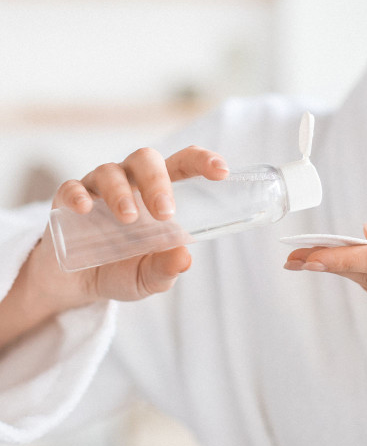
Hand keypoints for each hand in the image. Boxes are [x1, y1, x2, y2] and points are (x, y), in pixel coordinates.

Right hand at [10, 146, 228, 319]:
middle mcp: (131, 183)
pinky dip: (78, 195)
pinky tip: (84, 210)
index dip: (202, 161)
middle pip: (146, 159)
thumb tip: (185, 258)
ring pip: (111, 171)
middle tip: (166, 213)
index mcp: (158, 193)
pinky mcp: (66, 201)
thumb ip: (166, 270)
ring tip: (129, 219)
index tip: (221, 172)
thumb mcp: (148, 277)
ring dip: (122, 192)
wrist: (76, 286)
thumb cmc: (122, 270)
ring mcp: (98, 189)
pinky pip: (71, 188)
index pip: (184, 164)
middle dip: (158, 181)